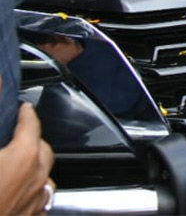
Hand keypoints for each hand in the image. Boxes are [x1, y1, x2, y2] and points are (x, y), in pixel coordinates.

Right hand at [0, 101, 54, 215]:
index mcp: (24, 157)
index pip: (31, 123)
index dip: (25, 113)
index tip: (21, 108)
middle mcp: (37, 179)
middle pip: (41, 149)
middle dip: (31, 138)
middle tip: (15, 134)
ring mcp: (35, 204)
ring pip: (43, 176)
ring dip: (32, 166)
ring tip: (14, 162)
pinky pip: (38, 201)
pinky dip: (30, 191)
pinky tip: (15, 192)